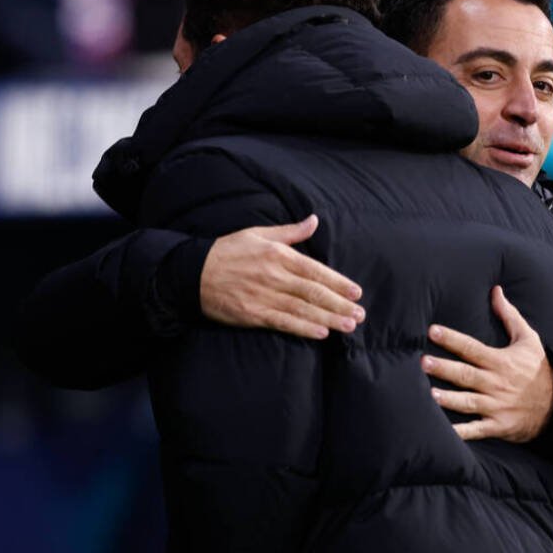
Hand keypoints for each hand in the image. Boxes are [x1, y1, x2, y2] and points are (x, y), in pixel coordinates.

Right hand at [200, 214, 364, 339]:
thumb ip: (290, 232)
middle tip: (360, 314)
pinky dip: (303, 327)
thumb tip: (314, 220)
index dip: (338, 282)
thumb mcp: (258, 233)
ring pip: (303, 309)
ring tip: (349, 326)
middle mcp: (274, 276)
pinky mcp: (253, 314)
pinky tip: (321, 332)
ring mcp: (263, 296)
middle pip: (313, 292)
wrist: (192, 273)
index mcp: (277, 255)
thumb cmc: (228, 251)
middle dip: (339, 304)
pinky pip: (283, 322)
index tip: (356, 292)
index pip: (315, 270)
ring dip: (328, 318)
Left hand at [421, 286, 552, 441]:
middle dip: (445, 369)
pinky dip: (462, 432)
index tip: (433, 331)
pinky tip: (444, 432)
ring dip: (449, 399)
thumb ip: (509, 315)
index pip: (472, 348)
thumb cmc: (538, 368)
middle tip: (423, 362)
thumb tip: (495, 290)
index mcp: (500, 361)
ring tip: (429, 395)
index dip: (452, 339)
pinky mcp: (498, 426)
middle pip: (466, 375)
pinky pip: (477, 430)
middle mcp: (496, 383)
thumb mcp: (528, 338)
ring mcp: (497, 406)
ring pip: (469, 402)